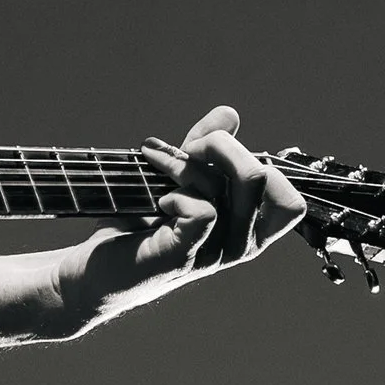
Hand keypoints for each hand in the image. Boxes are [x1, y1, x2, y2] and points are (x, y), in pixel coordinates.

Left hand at [55, 106, 306, 331]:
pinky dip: (177, 192)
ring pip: (224, 187)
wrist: (95, 271)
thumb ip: (205, 149)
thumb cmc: (139, 224)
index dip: (254, 160)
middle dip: (219, 145)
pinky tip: (157, 200)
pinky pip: (203, 211)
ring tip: (156, 162)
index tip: (211, 154)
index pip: (289, 198)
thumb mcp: (176, 178)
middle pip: (259, 177)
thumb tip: (229, 113)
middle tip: (182, 150)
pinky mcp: (182, 256)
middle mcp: (239, 246)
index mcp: (248, 230)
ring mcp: (213, 254)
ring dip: (184, 162)